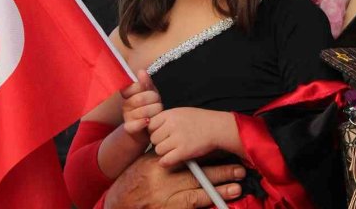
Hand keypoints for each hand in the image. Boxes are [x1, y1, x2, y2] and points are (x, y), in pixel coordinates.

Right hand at [103, 153, 244, 208]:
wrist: (116, 204)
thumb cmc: (133, 181)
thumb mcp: (146, 163)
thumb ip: (167, 156)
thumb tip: (193, 152)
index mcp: (158, 164)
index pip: (188, 158)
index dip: (209, 158)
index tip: (226, 154)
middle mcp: (161, 182)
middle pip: (197, 176)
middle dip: (220, 173)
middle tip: (239, 171)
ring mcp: (164, 201)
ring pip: (196, 196)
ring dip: (217, 192)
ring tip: (235, 189)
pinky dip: (204, 207)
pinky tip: (218, 207)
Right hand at [121, 70, 162, 135]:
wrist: (149, 129)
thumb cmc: (151, 108)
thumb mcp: (151, 94)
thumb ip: (146, 83)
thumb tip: (141, 71)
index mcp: (129, 95)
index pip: (133, 87)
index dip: (143, 87)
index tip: (150, 90)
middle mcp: (125, 105)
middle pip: (139, 99)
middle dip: (153, 100)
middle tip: (158, 103)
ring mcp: (126, 117)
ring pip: (141, 112)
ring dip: (154, 111)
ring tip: (158, 113)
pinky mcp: (129, 129)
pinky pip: (134, 125)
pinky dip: (142, 123)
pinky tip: (148, 122)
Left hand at [149, 108, 235, 167]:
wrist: (217, 127)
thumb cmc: (201, 120)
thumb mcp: (181, 112)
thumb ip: (166, 118)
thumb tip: (151, 126)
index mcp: (170, 114)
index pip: (150, 125)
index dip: (155, 131)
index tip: (161, 134)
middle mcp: (172, 125)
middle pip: (153, 138)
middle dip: (160, 142)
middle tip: (169, 142)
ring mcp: (178, 138)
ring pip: (158, 150)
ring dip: (164, 152)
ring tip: (174, 149)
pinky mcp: (184, 151)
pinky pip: (165, 160)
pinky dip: (167, 162)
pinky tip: (172, 159)